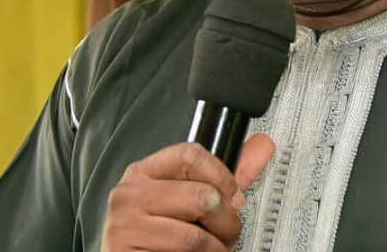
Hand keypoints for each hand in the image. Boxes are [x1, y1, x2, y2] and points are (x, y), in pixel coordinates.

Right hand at [101, 134, 273, 250]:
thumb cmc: (160, 234)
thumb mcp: (189, 198)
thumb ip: (226, 175)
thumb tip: (262, 145)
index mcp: (144, 173)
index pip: (190, 155)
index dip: (222, 175)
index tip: (233, 194)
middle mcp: (129, 196)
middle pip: (201, 195)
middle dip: (226, 220)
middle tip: (226, 231)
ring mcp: (124, 229)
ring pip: (194, 236)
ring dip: (215, 249)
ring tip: (213, 250)